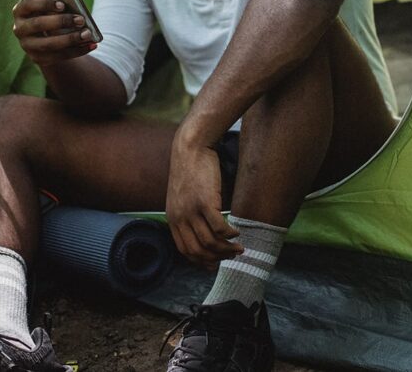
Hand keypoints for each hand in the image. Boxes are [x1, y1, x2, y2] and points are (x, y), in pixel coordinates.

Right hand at [11, 0, 95, 65]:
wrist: (46, 37)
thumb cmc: (50, 15)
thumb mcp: (51, 7)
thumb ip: (58, 4)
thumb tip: (76, 6)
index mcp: (20, 11)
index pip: (28, 4)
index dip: (44, 4)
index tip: (62, 5)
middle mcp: (19, 28)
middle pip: (38, 24)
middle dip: (61, 21)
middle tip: (81, 20)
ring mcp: (27, 45)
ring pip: (48, 44)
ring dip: (70, 39)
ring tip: (88, 34)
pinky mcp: (37, 58)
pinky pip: (58, 56)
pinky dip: (77, 50)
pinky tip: (91, 45)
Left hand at [166, 133, 241, 269]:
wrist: (191, 147)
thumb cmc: (191, 168)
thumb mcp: (182, 195)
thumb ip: (188, 213)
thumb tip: (203, 228)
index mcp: (172, 218)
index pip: (185, 250)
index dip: (201, 260)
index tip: (215, 263)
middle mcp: (180, 218)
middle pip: (198, 250)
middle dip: (217, 258)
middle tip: (232, 256)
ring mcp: (192, 211)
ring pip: (210, 242)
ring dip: (227, 249)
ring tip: (239, 248)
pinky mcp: (205, 202)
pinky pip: (219, 227)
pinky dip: (230, 234)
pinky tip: (237, 232)